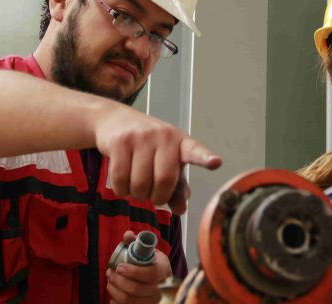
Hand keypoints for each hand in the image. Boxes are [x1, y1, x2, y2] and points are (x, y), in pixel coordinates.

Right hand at [94, 106, 221, 212]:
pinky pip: (120, 179)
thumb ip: (176, 187)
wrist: (115, 121)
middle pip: (164, 180)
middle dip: (157, 198)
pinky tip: (123, 183)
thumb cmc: (147, 146)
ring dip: (137, 195)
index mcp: (181, 142)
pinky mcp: (121, 142)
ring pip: (140, 183)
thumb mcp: (166, 163)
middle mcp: (164, 137)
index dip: (205, 158)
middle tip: (152, 195)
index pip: (195, 151)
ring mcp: (142, 137)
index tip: (216, 163)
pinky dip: (121, 190)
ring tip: (136, 186)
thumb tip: (181, 210)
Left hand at [106, 232, 170, 303]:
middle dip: (118, 280)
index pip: (150, 274)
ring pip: (129, 300)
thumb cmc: (150, 263)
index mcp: (163, 270)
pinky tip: (114, 293)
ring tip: (110, 281)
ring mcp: (153, 301)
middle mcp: (161, 288)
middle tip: (110, 273)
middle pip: (136, 289)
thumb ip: (136, 241)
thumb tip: (127, 235)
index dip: (133, 272)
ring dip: (114, 290)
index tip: (119, 267)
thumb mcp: (147, 250)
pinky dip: (116, 301)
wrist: (158, 279)